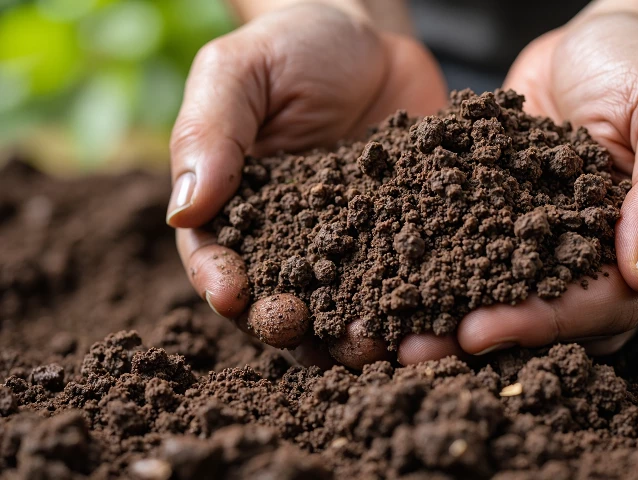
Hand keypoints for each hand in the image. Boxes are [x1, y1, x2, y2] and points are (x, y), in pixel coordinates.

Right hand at [167, 4, 445, 367]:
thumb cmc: (293, 46)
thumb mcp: (240, 71)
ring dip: (352, 331)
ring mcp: (353, 244)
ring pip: (346, 304)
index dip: (220, 280)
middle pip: (282, 296)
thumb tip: (186, 208)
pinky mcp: (405, 237)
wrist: (373, 39)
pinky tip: (427, 318)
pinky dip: (415, 304)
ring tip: (369, 343)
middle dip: (289, 322)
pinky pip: (408, 278)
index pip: (216, 255)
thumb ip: (210, 132)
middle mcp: (293, 238)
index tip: (232, 295)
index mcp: (238, 207)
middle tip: (300, 330)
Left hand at [399, 12, 637, 362]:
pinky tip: (396, 280)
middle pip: (558, 317)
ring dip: (458, 313)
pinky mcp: (520, 225)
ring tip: (395, 331)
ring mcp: (568, 247)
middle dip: (488, 333)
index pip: (611, 304)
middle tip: (416, 349)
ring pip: (517, 297)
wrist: (605, 40)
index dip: (546, 322)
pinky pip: (485, 255)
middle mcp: (621, 263)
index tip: (479, 331)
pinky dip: (446, 270)